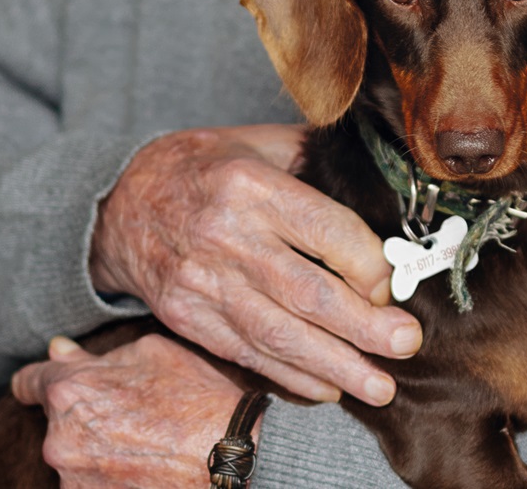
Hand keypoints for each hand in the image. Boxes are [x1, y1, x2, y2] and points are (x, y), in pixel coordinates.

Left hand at [12, 334, 241, 488]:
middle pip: (56, 423)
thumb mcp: (150, 354)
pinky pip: (89, 485)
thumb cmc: (195, 398)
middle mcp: (59, 439)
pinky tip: (142, 469)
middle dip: (81, 417)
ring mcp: (73, 480)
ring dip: (95, 452)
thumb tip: (58, 350)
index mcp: (70, 390)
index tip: (42, 385)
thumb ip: (94, 355)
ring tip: (142, 447)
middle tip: (126, 418)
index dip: (38, 381)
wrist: (229, 458)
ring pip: (74, 458)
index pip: (28, 383)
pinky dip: (108, 479)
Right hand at [89, 125, 420, 405]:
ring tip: (379, 385)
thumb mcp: (255, 140)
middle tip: (406, 344)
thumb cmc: (201, 166)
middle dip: (365, 326)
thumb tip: (381, 179)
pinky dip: (291, 375)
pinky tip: (328, 387)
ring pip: (279, 335)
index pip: (325, 231)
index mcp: (250, 184)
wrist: (120, 203)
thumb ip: (313, 159)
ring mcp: (203, 284)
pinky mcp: (188, 319)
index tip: (392, 282)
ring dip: (336, 365)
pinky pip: (247, 354)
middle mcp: (226, 236)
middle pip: (308, 292)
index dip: (368, 264)